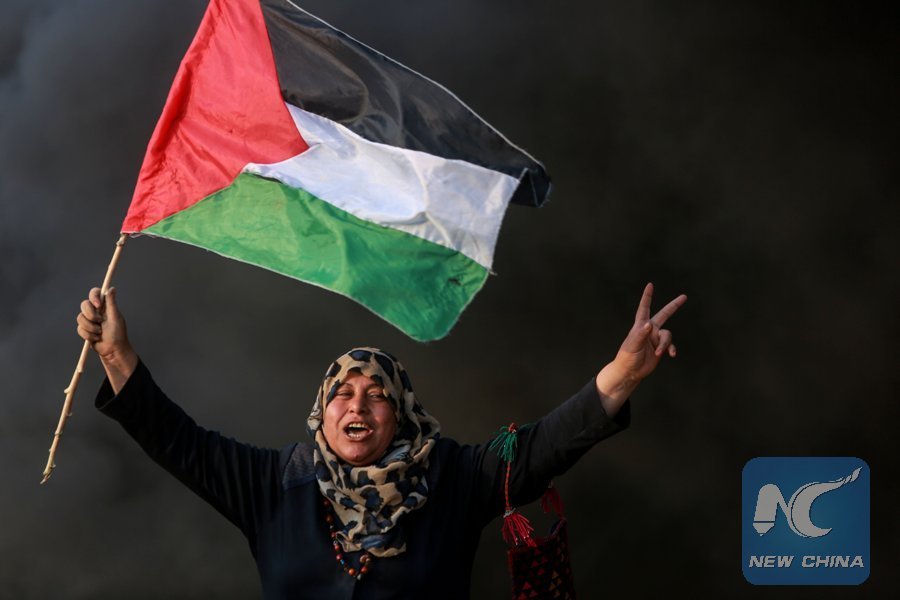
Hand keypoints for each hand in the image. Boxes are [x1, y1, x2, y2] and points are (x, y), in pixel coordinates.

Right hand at [76, 287, 136, 391]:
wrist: (112, 350)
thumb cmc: (117, 334)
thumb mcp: (115, 317)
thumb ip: (111, 303)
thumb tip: (112, 288)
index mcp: (104, 306)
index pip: (95, 293)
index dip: (93, 296)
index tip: (98, 305)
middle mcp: (96, 311)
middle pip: (84, 305)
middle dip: (91, 315)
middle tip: (100, 322)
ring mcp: (89, 320)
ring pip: (80, 318)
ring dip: (91, 327)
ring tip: (100, 332)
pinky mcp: (85, 329)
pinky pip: (79, 329)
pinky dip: (88, 335)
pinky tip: (96, 338)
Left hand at [595, 283, 686, 414]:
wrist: (630, 372)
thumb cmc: (627, 357)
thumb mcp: (633, 345)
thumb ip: (641, 334)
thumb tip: (649, 324)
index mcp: (640, 325)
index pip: (644, 308)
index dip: (647, 296)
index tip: (650, 285)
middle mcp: (649, 329)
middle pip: (664, 314)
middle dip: (674, 306)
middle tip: (684, 297)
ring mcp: (655, 338)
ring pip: (668, 335)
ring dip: (666, 344)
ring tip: (660, 352)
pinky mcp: (660, 348)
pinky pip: (670, 345)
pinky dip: (671, 349)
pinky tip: (671, 354)